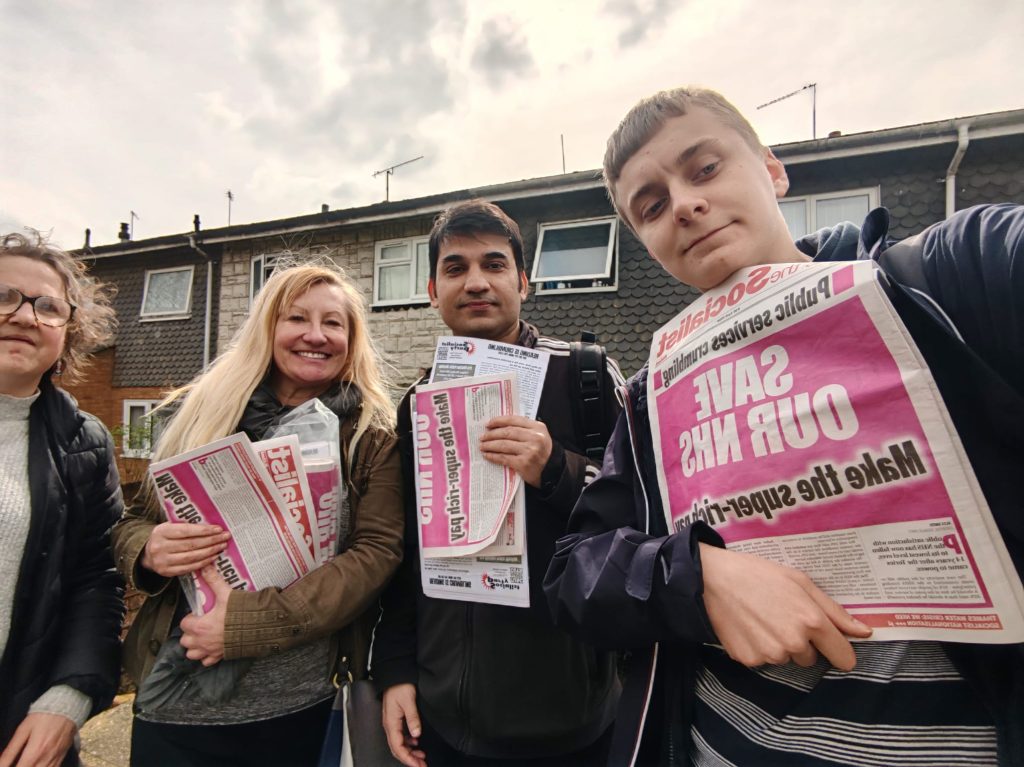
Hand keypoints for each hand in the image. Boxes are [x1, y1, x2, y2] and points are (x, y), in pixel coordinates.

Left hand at [0, 713, 75, 766]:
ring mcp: (56, 760)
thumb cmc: (42, 717)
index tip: (8, 765)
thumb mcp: (23, 730)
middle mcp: (46, 760)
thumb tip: (0, 764)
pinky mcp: (62, 757)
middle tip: (19, 762)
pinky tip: (37, 764)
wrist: (67, 707)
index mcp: (34, 753)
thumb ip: (10, 751)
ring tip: (27, 763)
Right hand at [141, 522, 229, 577]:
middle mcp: (160, 547)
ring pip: (192, 556)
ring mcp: (163, 561)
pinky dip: (203, 562)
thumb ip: (185, 526)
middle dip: (211, 540)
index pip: (186, 530)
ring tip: (221, 546)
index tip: (218, 529)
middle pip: (191, 544)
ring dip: (210, 551)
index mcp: (161, 532)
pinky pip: (189, 567)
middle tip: (225, 537)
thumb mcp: (169, 527)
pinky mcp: (167, 572)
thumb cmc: (165, 537)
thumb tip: (211, 527)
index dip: (204, 530)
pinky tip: (213, 557)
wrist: (147, 554)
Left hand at [179, 565, 230, 665]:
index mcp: (200, 626)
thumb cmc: (240, 612)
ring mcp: (211, 650)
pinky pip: (207, 662)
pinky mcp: (220, 656)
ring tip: (202, 638)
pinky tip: (212, 648)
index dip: (189, 618)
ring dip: (195, 647)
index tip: (197, 614)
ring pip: (192, 654)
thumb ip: (213, 580)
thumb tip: (205, 567)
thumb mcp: (225, 593)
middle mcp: (202, 641)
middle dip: (189, 634)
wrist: (258, 627)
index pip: (184, 624)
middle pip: (185, 641)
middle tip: (198, 625)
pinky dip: (207, 657)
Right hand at [382, 684, 426, 766]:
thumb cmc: (399, 686)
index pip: (398, 747)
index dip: (407, 759)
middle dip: (409, 759)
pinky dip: (408, 743)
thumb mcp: (408, 701)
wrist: (395, 675)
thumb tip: (416, 734)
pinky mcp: (395, 719)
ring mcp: (391, 723)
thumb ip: (412, 718)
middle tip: (421, 765)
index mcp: (391, 723)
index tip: (417, 765)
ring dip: (409, 752)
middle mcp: (389, 725)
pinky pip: (400, 736)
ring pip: (399, 744)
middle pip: (397, 749)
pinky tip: (416, 744)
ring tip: (421, 757)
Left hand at [480, 415, 552, 487]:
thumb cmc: (542, 452)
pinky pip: (504, 458)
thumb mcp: (539, 436)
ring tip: (482, 445)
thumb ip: (525, 428)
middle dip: (492, 434)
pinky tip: (487, 455)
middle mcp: (534, 438)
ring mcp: (529, 451)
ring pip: (503, 444)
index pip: (514, 420)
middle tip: (482, 436)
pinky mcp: (523, 463)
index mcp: (538, 427)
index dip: (499, 421)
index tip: (488, 424)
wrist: (552, 472)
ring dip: (490, 445)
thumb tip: (500, 425)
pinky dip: (493, 456)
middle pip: (507, 432)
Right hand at [699, 544, 871, 669]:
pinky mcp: (749, 660)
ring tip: (761, 618)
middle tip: (782, 616)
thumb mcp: (801, 582)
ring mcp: (770, 654)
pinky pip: (763, 660)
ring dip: (779, 645)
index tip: (831, 643)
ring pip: (785, 659)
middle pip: (810, 658)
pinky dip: (758, 647)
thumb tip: (865, 632)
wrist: (712, 579)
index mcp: (812, 622)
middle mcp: (794, 643)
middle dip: (802, 642)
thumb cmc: (759, 574)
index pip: (843, 656)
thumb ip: (835, 611)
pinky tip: (747, 627)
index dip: (839, 649)